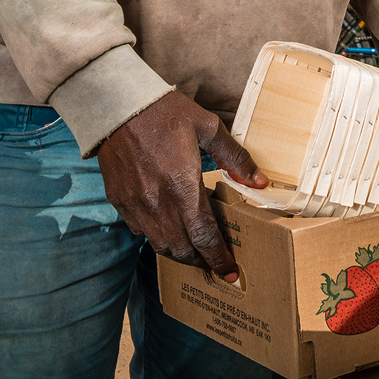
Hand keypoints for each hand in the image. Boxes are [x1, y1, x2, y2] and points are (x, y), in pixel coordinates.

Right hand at [94, 92, 266, 277]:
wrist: (117, 106)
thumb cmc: (165, 113)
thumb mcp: (207, 127)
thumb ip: (235, 158)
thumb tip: (260, 182)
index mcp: (182, 185)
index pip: (204, 235)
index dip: (218, 258)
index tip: (230, 272)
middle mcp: (157, 202)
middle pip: (181, 248)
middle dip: (200, 261)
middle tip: (214, 263)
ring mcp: (135, 204)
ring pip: (159, 244)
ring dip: (179, 253)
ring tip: (194, 252)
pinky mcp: (119, 200)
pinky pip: (139, 231)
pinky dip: (156, 237)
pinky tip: (167, 229)